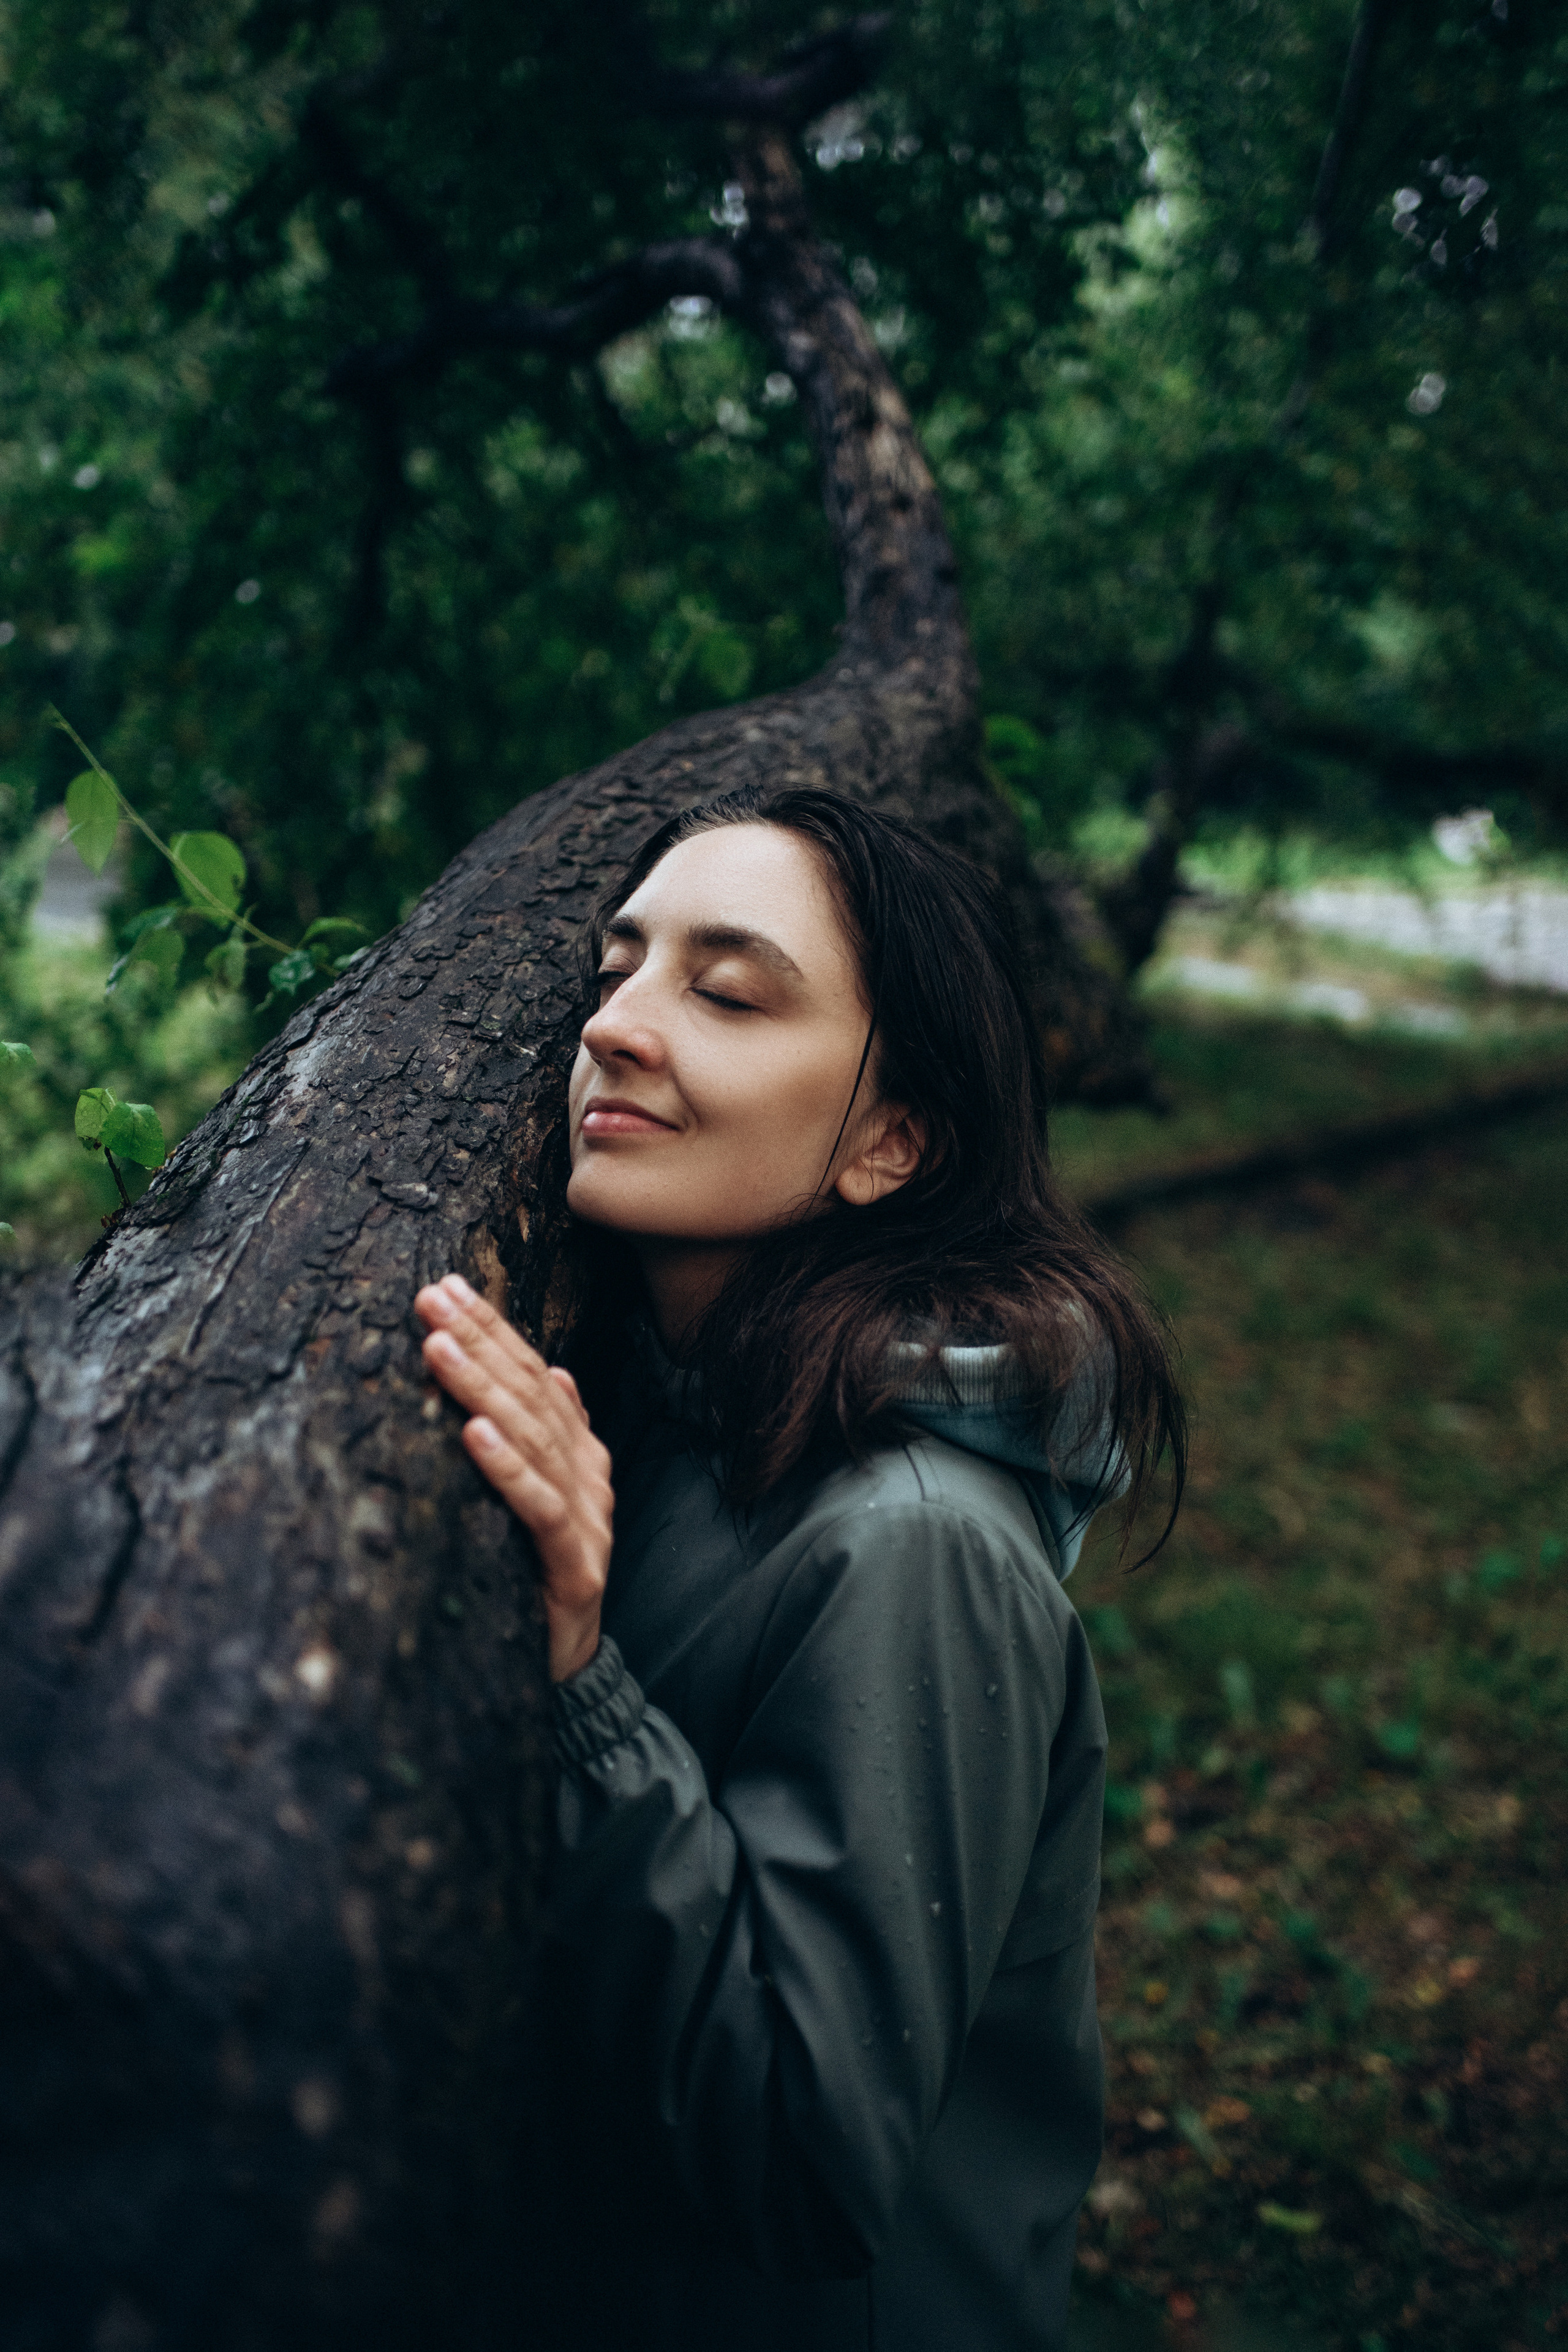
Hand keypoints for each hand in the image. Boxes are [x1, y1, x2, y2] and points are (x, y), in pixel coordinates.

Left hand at [414, 1274, 611, 1681]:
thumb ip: (542, 1439)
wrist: (569, 1666)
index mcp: (578, 1454)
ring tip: (438, 1347)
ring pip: (533, 1441)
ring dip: (482, 1389)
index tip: (446, 1286)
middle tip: (431, 1299)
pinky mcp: (577, 1568)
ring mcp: (588, 1521)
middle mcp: (588, 1477)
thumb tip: (553, 1371)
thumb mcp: (531, 1499)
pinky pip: (539, 1509)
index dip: (493, 1329)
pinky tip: (474, 1433)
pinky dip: (507, 1468)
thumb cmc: (533, 1576)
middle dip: (480, 1342)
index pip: (533, 1375)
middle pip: (532, 1396)